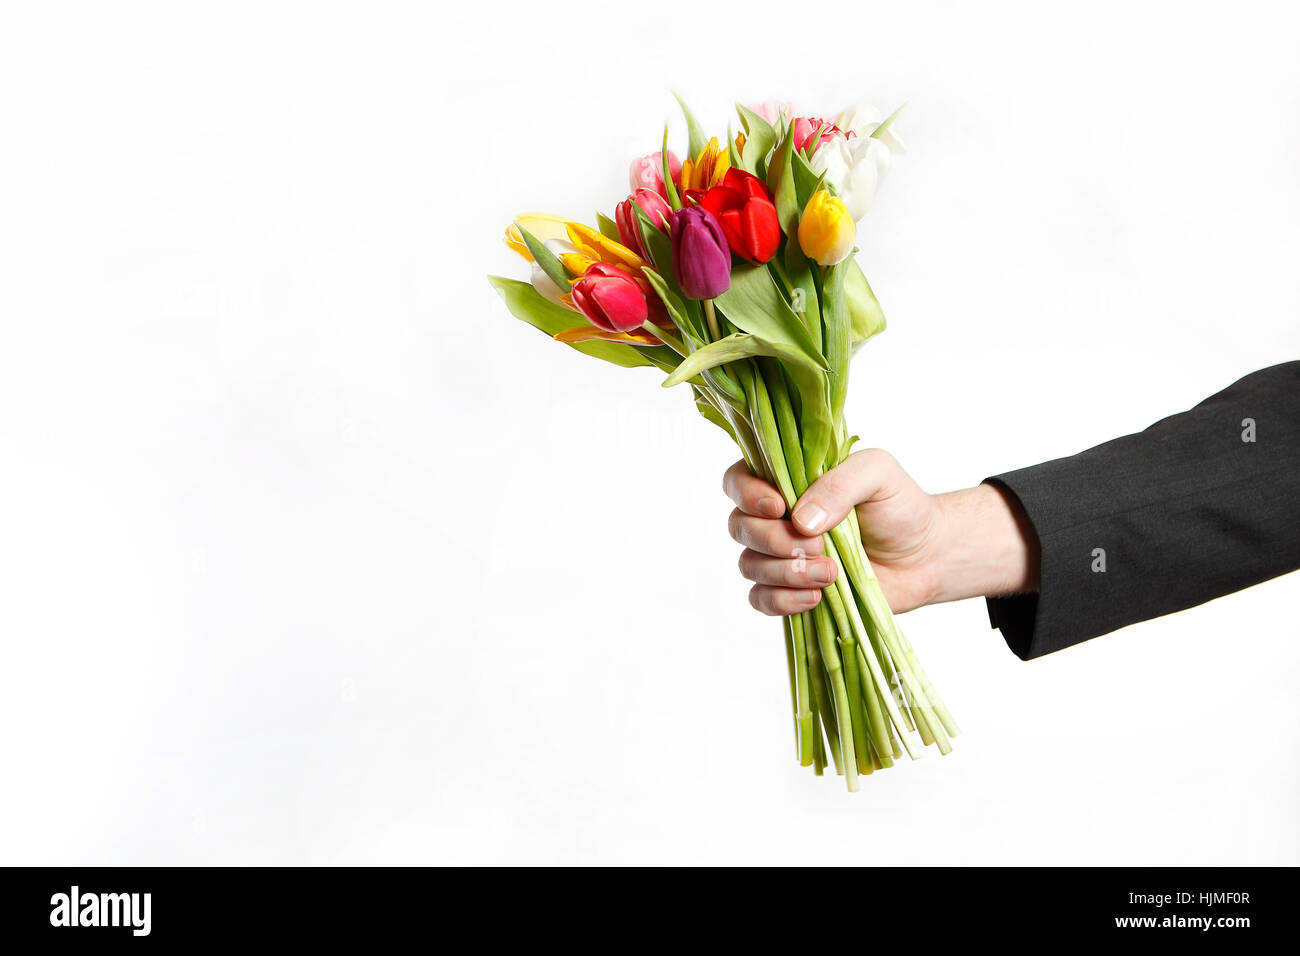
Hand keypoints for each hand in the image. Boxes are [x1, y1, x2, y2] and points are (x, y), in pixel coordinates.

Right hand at [723, 449, 1038, 615]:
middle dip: (774, 540)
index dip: (748, 494)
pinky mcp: (790, 591)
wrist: (925, 556)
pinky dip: (783, 600)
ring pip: (749, 565)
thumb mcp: (878, 474)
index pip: (738, 480)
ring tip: (831, 573)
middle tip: (819, 545)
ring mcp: (780, 557)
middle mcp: (774, 518)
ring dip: (786, 572)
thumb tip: (801, 520)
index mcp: (785, 479)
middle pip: (739, 527)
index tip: (779, 506)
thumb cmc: (900, 506)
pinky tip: (816, 597)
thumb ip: (839, 484)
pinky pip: (761, 600)